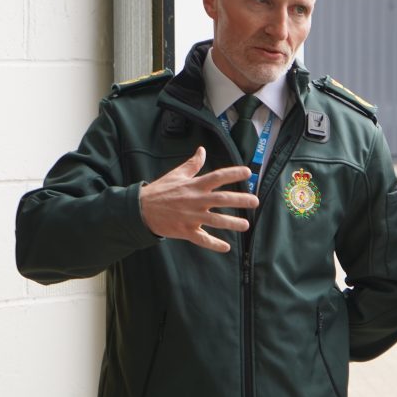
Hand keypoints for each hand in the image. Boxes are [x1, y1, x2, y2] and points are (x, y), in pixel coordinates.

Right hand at [140, 146, 258, 252]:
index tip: (248, 172)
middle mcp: (195, 200)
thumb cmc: (160, 191)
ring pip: (215, 220)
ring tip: (246, 225)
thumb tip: (202, 150)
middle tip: (255, 201)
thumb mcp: (176, 174)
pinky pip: (202, 239)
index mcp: (194, 185)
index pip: (217, 177)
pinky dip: (214, 244)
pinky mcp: (185, 230)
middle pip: (221, 199)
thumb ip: (192, 164)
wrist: (141, 210)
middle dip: (240, 199)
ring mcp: (191, 217)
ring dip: (232, 223)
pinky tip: (226, 247)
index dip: (233, 173)